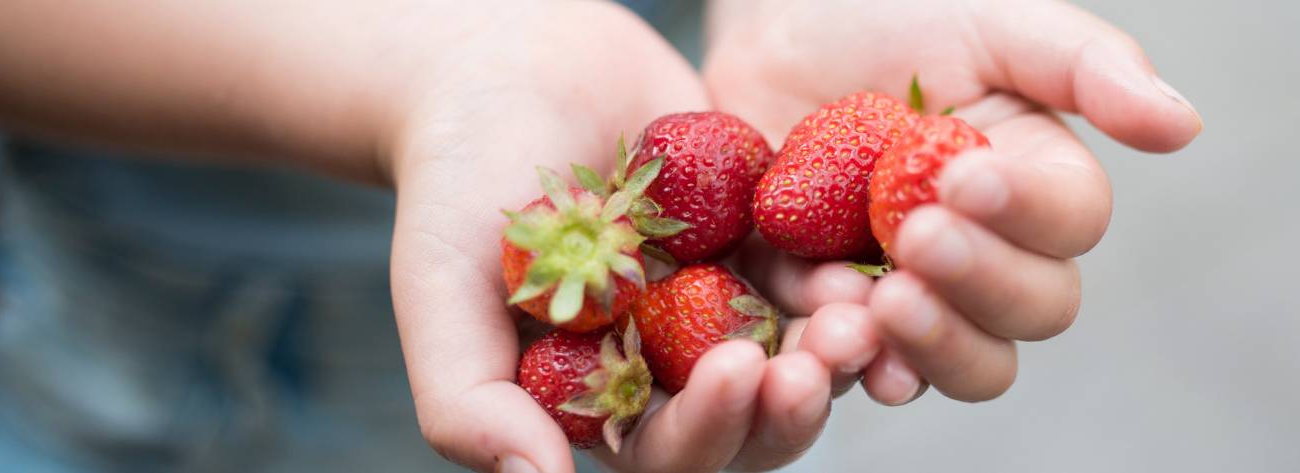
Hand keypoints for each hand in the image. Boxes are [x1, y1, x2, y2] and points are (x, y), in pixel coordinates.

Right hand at [386, 3, 829, 471]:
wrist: (509, 63)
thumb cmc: (458, 175)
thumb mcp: (440, 284)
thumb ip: (468, 398)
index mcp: (598, 397)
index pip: (667, 450)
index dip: (710, 428)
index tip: (738, 370)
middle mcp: (668, 365)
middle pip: (749, 420)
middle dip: (789, 401)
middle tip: (822, 360)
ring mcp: (721, 305)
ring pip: (796, 354)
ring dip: (834, 349)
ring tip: (859, 317)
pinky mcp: (762, 244)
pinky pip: (815, 276)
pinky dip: (840, 278)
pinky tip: (859, 264)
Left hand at [704, 0, 1201, 403]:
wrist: (772, 34)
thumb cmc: (889, 18)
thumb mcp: (989, 24)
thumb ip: (1086, 66)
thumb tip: (1183, 125)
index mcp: (1039, 182)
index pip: (1072, 224)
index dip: (1029, 214)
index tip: (964, 179)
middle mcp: (994, 254)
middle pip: (1031, 312)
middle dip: (978, 283)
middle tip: (917, 240)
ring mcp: (920, 296)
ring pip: (962, 365)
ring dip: (926, 347)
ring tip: (866, 307)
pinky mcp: (837, 320)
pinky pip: (856, 370)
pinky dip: (844, 365)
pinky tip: (823, 337)